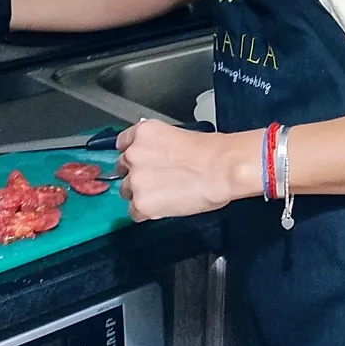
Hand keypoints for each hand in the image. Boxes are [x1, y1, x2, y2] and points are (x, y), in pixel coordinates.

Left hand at [115, 120, 253, 220]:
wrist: (222, 169)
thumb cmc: (212, 152)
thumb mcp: (178, 136)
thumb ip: (158, 146)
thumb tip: (156, 158)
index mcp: (143, 133)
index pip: (122, 144)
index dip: (134, 155)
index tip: (141, 162)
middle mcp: (133, 154)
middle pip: (122, 169)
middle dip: (137, 174)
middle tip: (157, 180)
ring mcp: (135, 180)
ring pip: (126, 192)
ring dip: (141, 194)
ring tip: (165, 194)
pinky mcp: (140, 203)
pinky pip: (134, 212)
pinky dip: (147, 212)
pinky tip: (165, 206)